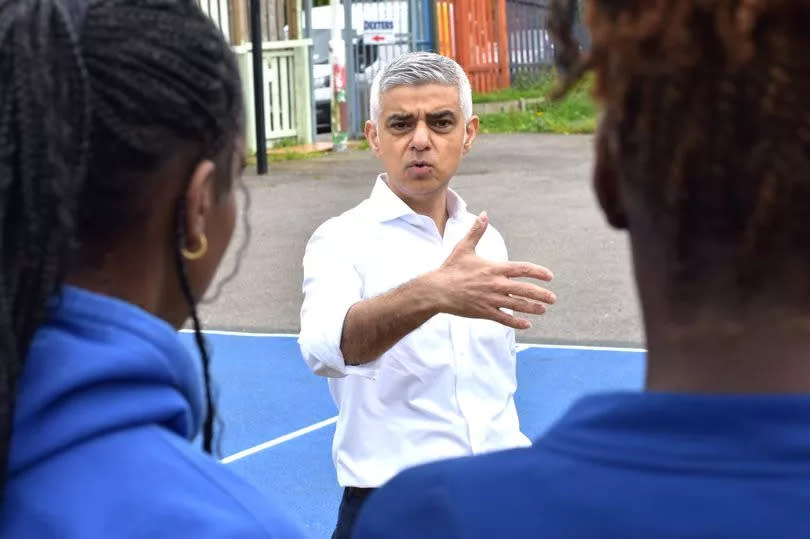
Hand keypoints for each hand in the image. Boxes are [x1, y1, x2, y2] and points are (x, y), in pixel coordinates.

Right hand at [429, 211, 555, 329]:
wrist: (437, 290)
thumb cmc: (451, 268)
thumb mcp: (464, 247)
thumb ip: (477, 231)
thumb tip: (484, 214)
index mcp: (494, 268)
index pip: (522, 269)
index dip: (538, 272)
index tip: (549, 276)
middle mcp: (496, 284)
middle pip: (525, 289)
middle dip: (541, 294)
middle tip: (552, 298)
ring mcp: (491, 299)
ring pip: (517, 305)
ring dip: (532, 308)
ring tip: (543, 309)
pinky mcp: (484, 312)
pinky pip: (504, 319)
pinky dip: (516, 323)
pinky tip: (527, 325)